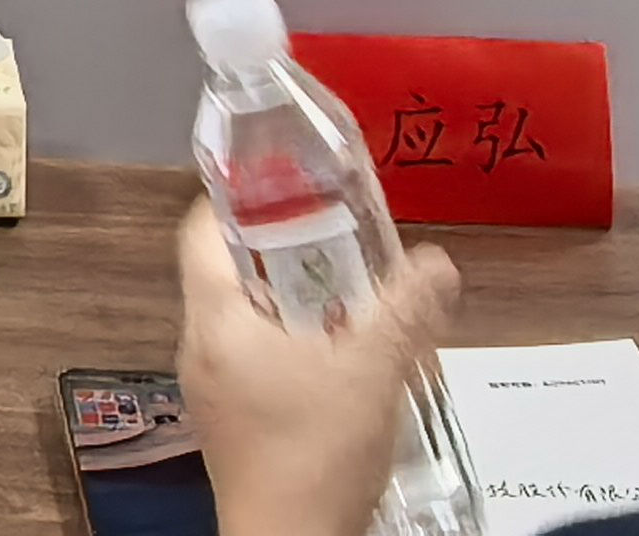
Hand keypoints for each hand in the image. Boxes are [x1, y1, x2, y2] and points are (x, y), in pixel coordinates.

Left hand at [171, 199, 459, 535]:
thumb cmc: (314, 455)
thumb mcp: (371, 372)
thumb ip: (406, 310)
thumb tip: (438, 262)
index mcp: (214, 318)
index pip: (201, 227)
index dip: (242, 196)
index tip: (291, 184)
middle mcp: (200, 346)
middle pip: (232, 271)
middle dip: (289, 252)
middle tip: (341, 240)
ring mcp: (213, 387)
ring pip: (249, 318)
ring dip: (299, 303)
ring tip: (354, 298)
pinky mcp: (233, 420)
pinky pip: (257, 359)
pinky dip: (296, 345)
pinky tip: (345, 358)